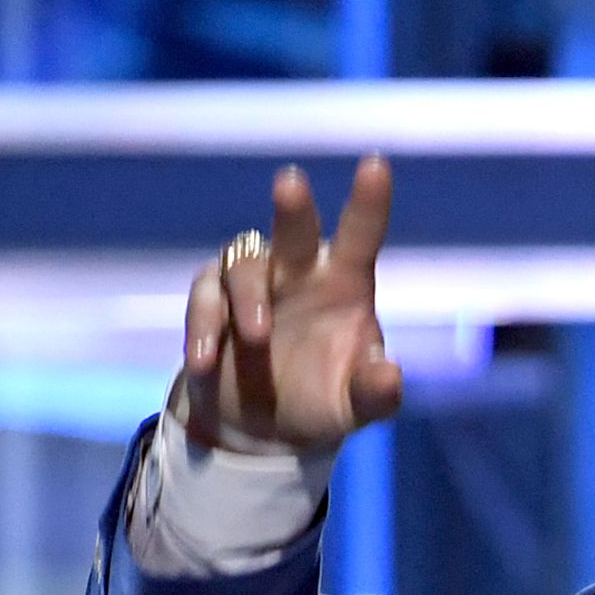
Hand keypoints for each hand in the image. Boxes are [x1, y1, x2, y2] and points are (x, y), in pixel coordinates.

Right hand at [174, 157, 403, 454]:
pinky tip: (205, 361)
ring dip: (249, 300)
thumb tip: (390, 376)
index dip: (368, 202)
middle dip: (293, 208)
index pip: (360, 236)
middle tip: (291, 182)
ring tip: (258, 339)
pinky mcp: (211, 301)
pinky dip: (205, 328)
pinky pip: (204, 299)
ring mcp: (252, 283)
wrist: (261, 430)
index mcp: (344, 285)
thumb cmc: (319, 402)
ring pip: (243, 265)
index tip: (376, 164)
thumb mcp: (354, 407)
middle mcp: (298, 272)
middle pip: (294, 230)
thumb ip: (375, 392)